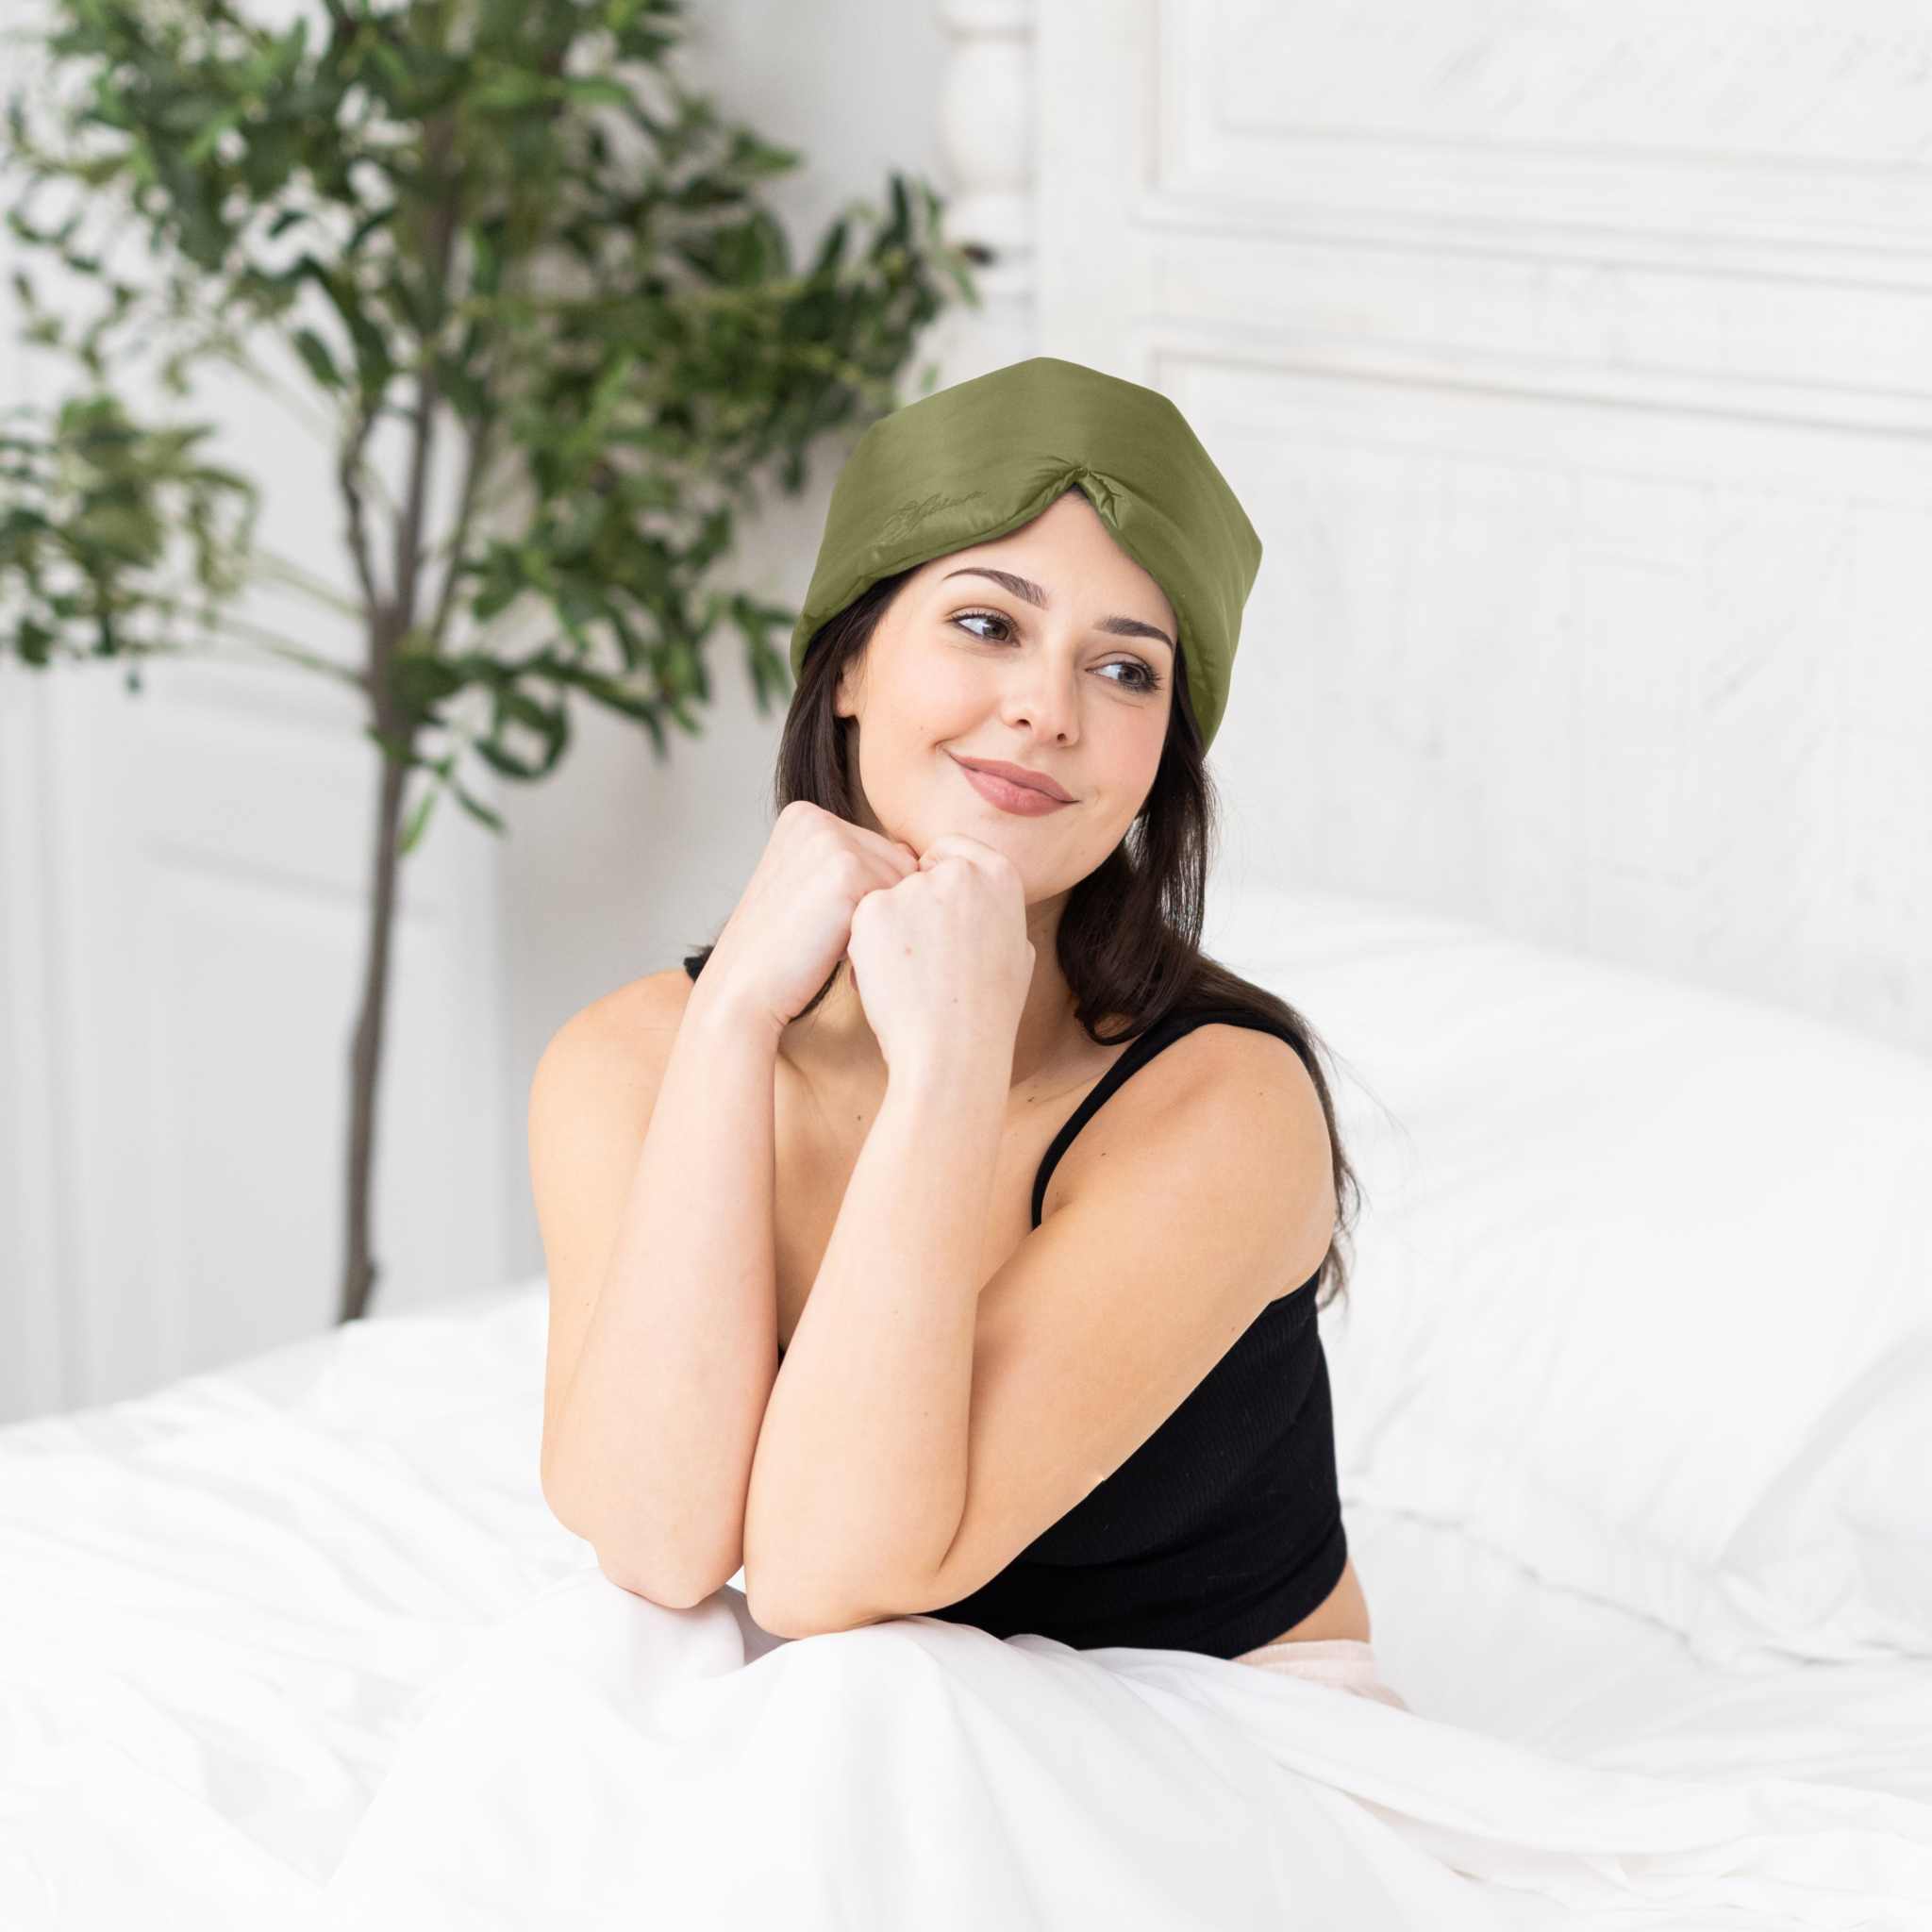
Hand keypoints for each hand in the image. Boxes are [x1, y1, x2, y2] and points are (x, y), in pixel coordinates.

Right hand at [698, 802, 919, 1033]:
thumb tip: (908, 851)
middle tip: (826, 937)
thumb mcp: (813, 890)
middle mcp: (815, 817)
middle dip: (878, 907)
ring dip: (881, 922)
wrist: (742, 991)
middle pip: (897, 862)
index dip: (866, 897)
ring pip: (903, 883)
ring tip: (832, 943)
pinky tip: (840, 950)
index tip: (819, 921)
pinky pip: (898, 901)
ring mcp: (830, 840)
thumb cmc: (782, 951)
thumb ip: (855, 861)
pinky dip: (880, 934)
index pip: (879, 851)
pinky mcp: (846, 870)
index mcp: (804, 815)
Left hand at [844, 834, 1034, 1077]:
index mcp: (1000, 875)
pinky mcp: (873, 909)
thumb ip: (996, 913)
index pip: (950, 852)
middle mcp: (960, 872)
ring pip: (886, 898)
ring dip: (888, 928)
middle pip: (914, 874)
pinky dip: (866, 947)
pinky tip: (889, 980)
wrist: (953, 1049)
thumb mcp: (1018, 953)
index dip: (936, 885)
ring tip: (909, 976)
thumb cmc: (988, 1013)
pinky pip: (862, 920)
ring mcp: (914, 888)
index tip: (937, 922)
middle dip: (910, 906)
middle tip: (922, 956)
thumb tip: (982, 899)